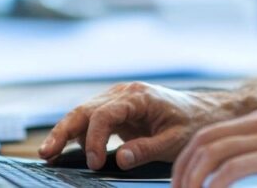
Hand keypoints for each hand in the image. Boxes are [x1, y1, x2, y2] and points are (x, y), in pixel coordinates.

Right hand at [38, 82, 237, 170]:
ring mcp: (120, 100)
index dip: (93, 139)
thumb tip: (118, 159)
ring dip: (64, 131)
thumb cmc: (196, 123)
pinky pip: (92, 120)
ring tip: (47, 153)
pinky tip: (64, 149)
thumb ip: (147, 149)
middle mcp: (125, 94)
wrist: (209, 112)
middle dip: (63, 131)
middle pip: (85, 109)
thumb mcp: (176, 140)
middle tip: (46, 154)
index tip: (93, 163)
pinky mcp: (119, 111)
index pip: (104, 115)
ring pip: (83, 113)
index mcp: (139, 96)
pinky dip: (76, 132)